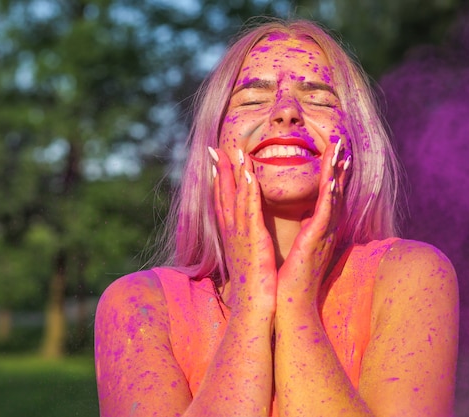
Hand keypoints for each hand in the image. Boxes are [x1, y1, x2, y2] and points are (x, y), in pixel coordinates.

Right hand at [211, 147, 277, 316]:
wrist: (254, 308)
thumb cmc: (253, 287)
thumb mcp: (247, 259)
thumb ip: (246, 244)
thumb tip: (247, 238)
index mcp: (232, 235)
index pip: (223, 202)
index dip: (219, 181)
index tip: (217, 162)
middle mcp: (232, 231)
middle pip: (223, 195)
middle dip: (220, 170)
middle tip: (215, 149)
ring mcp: (241, 234)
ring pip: (235, 197)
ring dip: (234, 173)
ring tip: (233, 151)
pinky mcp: (254, 238)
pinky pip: (250, 209)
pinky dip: (248, 190)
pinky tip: (249, 174)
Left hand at [276, 140, 348, 305]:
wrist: (292, 303)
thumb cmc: (295, 277)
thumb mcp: (302, 247)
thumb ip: (308, 231)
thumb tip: (306, 218)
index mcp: (321, 228)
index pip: (330, 195)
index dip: (334, 172)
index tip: (336, 151)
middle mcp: (327, 229)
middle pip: (336, 191)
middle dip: (340, 166)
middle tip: (342, 142)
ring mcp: (324, 234)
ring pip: (334, 197)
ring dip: (338, 173)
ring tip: (341, 151)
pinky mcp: (317, 241)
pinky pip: (325, 214)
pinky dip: (330, 195)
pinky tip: (333, 180)